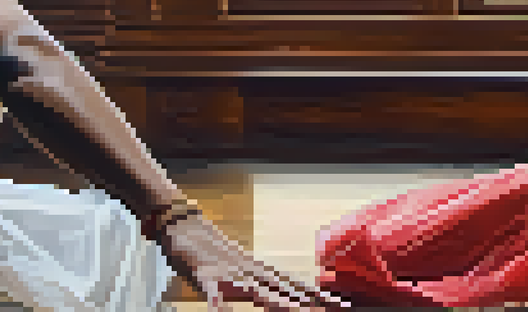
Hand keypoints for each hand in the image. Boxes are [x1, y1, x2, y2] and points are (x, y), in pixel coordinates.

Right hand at [164, 213, 347, 309]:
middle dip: (310, 301)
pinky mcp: (204, 276)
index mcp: (259, 272)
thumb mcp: (238, 271)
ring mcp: (228, 273)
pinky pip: (212, 295)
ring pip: (257, 290)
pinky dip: (219, 307)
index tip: (343, 305)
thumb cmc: (211, 252)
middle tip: (337, 308)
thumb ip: (259, 284)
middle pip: (284, 288)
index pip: (295, 286)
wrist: (183, 225)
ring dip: (278, 303)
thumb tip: (281, 295)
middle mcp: (250, 272)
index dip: (319, 296)